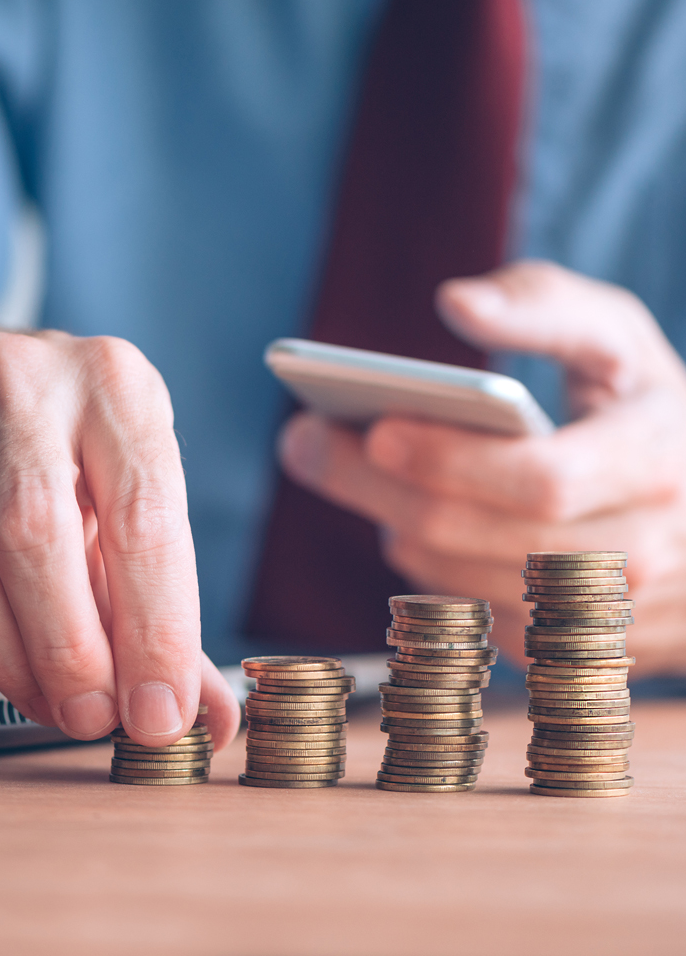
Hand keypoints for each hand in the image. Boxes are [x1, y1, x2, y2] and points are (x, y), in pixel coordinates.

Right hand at [0, 328, 239, 746]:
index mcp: (117, 390)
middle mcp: (33, 386)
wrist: (9, 376)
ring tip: (61, 706)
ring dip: (18, 654)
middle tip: (98, 718)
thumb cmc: (87, 440)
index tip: (163, 712)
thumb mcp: (137, 486)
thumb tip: (207, 710)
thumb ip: (166, 595)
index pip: (142, 518)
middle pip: (38, 531)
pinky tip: (20, 668)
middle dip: (72, 647)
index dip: (153, 629)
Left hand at [279, 262, 685, 676]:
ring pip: (460, 587)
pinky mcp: (572, 653)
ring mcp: (606, 618)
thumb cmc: (650, 412)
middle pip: (474, 539)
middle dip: (376, 490)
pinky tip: (419, 521)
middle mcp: (640, 555)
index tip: (373, 427)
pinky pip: (470, 621)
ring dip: (395, 527)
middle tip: (305, 443)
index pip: (538, 480)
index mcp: (655, 464)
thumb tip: (454, 301)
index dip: (449, 459)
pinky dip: (429, 569)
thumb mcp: (620, 341)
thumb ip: (545, 306)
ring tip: (356, 471)